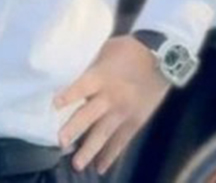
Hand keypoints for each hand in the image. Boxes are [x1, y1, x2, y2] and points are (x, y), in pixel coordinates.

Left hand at [52, 35, 169, 174]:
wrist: (161, 56)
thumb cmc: (128, 49)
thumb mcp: (105, 51)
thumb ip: (90, 68)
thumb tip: (69, 78)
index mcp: (101, 76)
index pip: (81, 87)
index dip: (68, 95)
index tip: (54, 105)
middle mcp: (111, 96)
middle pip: (90, 115)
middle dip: (74, 129)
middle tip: (60, 143)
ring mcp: (124, 111)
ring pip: (104, 133)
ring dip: (90, 150)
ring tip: (77, 165)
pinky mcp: (136, 120)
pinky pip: (122, 141)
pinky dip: (111, 154)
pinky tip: (100, 167)